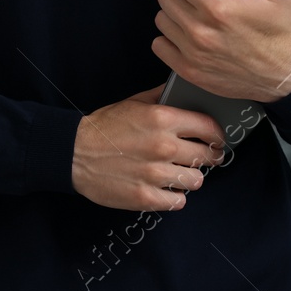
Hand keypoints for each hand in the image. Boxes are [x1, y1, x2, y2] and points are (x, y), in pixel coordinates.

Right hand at [72, 84, 225, 210]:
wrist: (73, 153)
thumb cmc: (103, 128)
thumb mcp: (132, 103)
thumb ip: (161, 96)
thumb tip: (183, 89)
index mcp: (161, 119)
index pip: (209, 128)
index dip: (216, 134)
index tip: (216, 139)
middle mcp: (163, 146)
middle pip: (208, 156)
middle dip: (207, 157)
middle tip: (200, 158)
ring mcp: (155, 174)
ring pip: (196, 181)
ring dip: (189, 178)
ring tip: (178, 173)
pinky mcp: (146, 197)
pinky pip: (179, 201)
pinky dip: (174, 196)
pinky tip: (164, 188)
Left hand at [152, 0, 290, 102]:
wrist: (286, 76)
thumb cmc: (282, 34)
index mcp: (220, 8)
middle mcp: (202, 31)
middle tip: (201, 1)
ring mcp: (193, 53)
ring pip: (162, 20)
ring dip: (175, 17)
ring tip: (196, 19)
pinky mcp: (189, 71)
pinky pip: (159, 46)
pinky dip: (170, 40)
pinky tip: (188, 38)